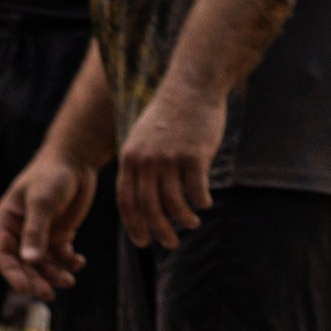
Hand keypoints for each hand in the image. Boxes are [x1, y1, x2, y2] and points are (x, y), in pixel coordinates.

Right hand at [0, 144, 97, 297]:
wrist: (76, 161)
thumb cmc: (52, 176)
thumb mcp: (42, 203)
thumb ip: (36, 232)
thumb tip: (30, 262)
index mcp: (8, 220)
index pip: (3, 254)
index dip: (12, 273)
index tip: (25, 290)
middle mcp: (21, 230)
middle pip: (23, 264)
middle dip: (36, 280)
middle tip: (49, 294)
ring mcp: (41, 234)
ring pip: (44, 264)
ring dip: (55, 274)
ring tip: (70, 279)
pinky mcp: (59, 234)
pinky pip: (60, 257)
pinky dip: (69, 263)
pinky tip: (79, 261)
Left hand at [118, 73, 223, 247]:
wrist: (190, 88)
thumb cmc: (168, 117)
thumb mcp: (142, 138)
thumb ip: (140, 166)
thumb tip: (144, 202)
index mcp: (130, 157)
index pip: (126, 200)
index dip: (134, 225)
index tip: (143, 242)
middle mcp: (146, 159)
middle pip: (149, 208)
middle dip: (160, 231)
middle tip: (170, 243)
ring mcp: (170, 158)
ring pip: (174, 204)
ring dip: (184, 220)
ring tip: (191, 223)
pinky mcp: (194, 156)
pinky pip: (197, 191)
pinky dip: (201, 203)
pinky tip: (204, 203)